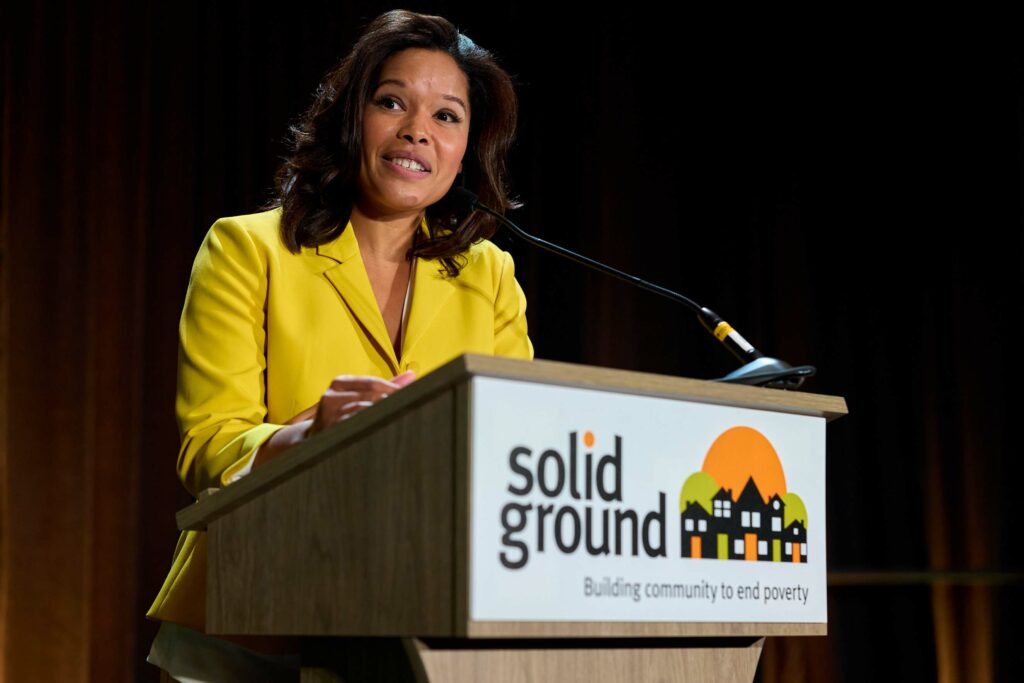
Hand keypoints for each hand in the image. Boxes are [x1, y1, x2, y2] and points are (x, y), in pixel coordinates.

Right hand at [252, 370, 415, 469]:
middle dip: (393, 401)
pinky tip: (384, 430)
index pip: (371, 382)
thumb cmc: (342, 417)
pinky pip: (356, 426)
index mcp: (338, 384)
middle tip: (413, 407)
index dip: (393, 389)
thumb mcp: (358, 397)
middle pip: (370, 395)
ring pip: (364, 410)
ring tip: (403, 418)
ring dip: (385, 414)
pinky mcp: (329, 431)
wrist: (312, 443)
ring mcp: (328, 415)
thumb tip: (412, 375)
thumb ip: (385, 387)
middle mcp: (330, 396)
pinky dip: (372, 427)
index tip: (413, 395)